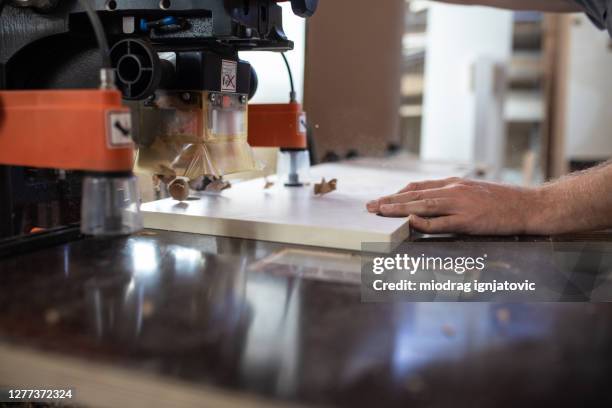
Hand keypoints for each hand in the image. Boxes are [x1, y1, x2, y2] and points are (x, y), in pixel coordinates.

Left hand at [366, 177, 541, 234]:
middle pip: (415, 195)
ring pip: (423, 206)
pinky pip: (441, 222)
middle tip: (370, 206)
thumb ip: (452, 195)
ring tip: (380, 212)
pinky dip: (424, 222)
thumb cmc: (502, 201)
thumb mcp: (474, 191)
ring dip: (398, 209)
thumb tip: (430, 203)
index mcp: (454, 184)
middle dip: (390, 201)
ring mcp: (460, 204)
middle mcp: (454, 190)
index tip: (381, 199)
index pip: (418, 187)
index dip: (397, 193)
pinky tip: (409, 221)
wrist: (528, 205)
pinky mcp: (468, 220)